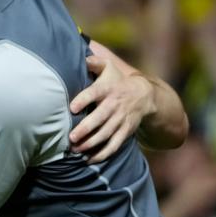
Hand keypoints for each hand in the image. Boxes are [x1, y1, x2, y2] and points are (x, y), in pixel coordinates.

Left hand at [69, 41, 153, 162]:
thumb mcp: (109, 68)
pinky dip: (103, 154)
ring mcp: (120, 120)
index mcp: (108, 89)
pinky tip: (89, 159)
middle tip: (71, 138)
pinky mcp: (125, 132)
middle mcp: (114, 105)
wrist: (144, 95)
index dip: (84, 100)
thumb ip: (95, 62)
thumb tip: (83, 57)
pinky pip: (114, 145)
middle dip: (86, 129)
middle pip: (100, 118)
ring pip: (106, 134)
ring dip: (91, 144)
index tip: (72, 107)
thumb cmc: (118, 81)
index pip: (94, 93)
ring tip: (76, 150)